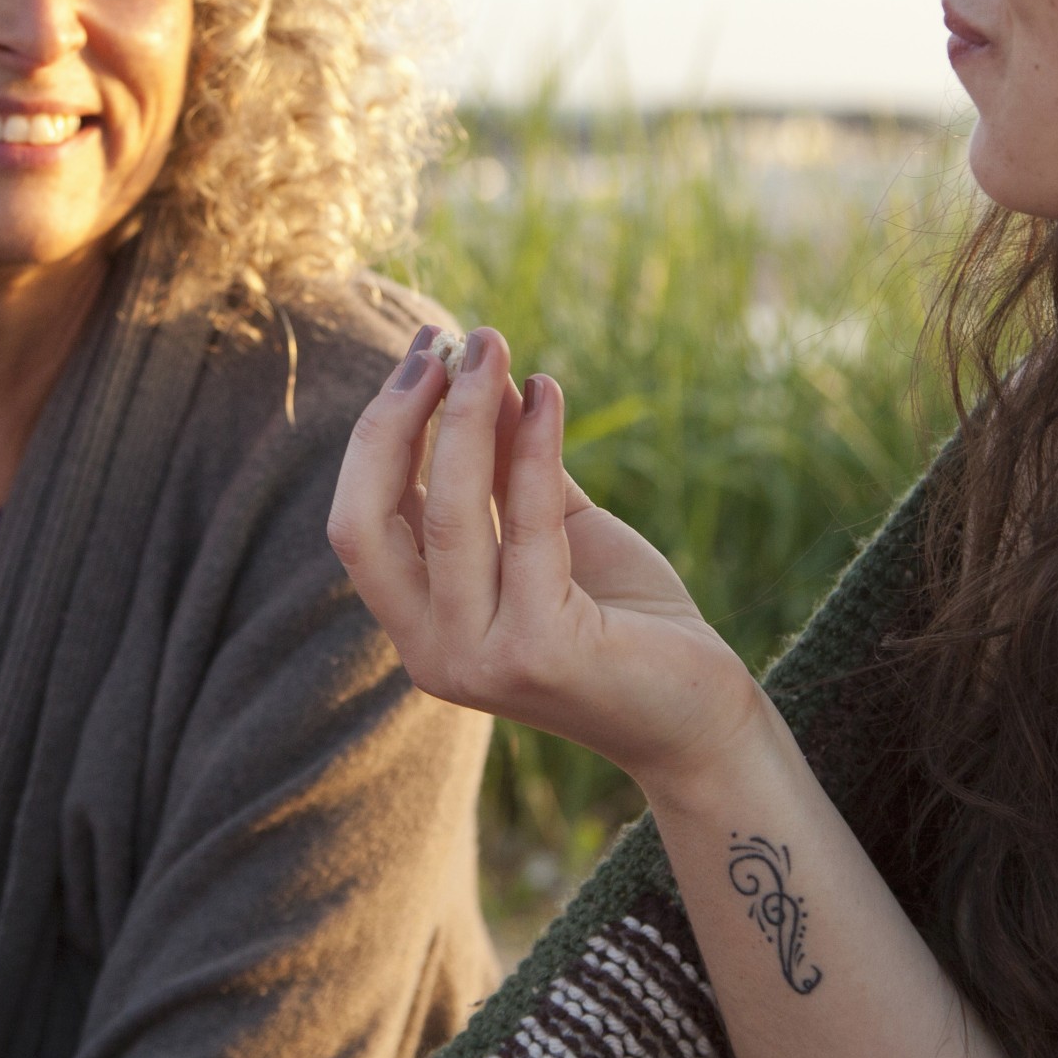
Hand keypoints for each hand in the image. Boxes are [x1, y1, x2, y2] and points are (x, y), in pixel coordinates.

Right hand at [327, 325, 766, 783]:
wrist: (698, 714)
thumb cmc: (624, 622)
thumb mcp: (554, 530)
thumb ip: (507, 466)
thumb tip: (475, 372)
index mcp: (420, 625)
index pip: (359, 521)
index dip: (378, 434)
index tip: (421, 355)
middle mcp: (431, 651)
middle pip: (368, 520)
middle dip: (399, 419)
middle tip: (447, 343)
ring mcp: (477, 658)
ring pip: (445, 513)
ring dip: (464, 415)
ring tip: (493, 347)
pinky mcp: (538, 651)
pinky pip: (526, 524)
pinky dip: (534, 448)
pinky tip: (548, 394)